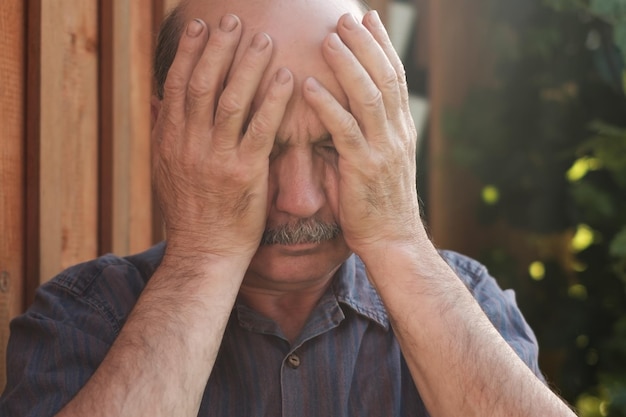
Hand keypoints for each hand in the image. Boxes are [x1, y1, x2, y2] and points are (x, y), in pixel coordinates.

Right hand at [152, 16, 293, 259]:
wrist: (203, 252)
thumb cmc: (189, 211)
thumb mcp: (165, 169)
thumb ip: (165, 131)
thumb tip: (160, 99)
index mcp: (169, 140)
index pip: (177, 85)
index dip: (189, 52)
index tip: (200, 26)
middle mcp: (189, 144)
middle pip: (203, 83)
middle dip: (218, 47)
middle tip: (234, 19)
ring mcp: (216, 158)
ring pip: (231, 100)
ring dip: (248, 65)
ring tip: (264, 39)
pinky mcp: (245, 173)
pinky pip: (260, 129)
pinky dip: (273, 101)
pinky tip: (286, 78)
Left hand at [302, 11, 423, 256]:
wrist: (393, 239)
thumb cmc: (382, 203)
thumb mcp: (385, 162)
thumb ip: (375, 133)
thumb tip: (359, 110)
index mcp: (401, 129)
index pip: (394, 77)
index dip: (382, 45)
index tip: (368, 18)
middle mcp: (397, 133)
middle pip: (383, 78)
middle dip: (366, 44)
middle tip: (347, 17)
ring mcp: (383, 150)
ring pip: (367, 97)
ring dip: (347, 65)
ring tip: (329, 38)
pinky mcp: (363, 168)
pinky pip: (344, 130)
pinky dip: (327, 105)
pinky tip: (308, 86)